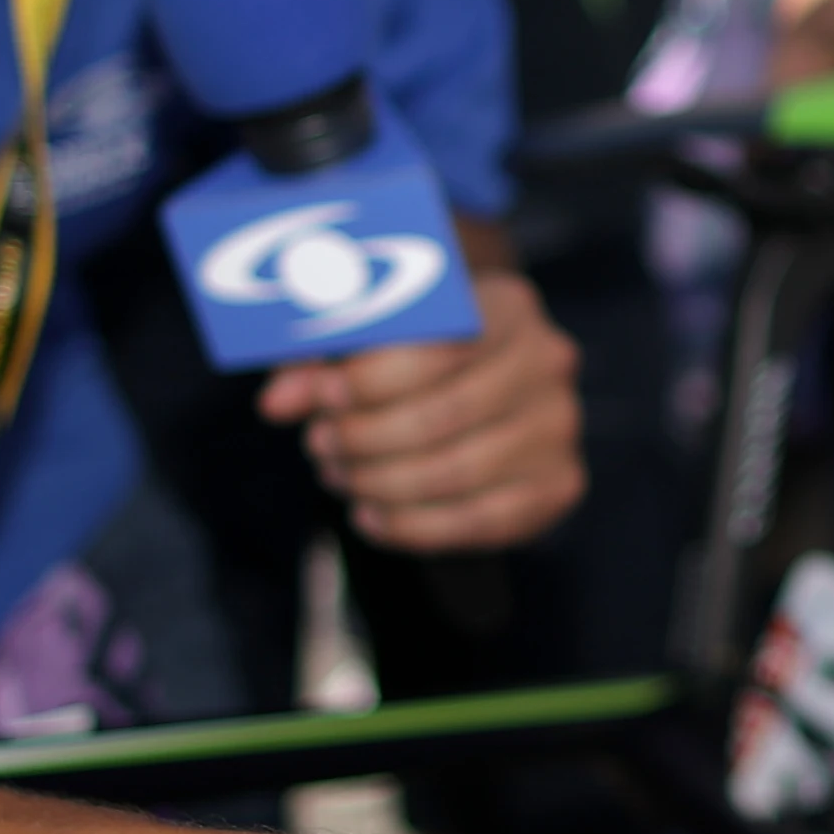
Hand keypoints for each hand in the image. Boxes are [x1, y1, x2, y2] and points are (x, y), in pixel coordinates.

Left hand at [262, 262, 587, 550]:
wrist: (492, 387)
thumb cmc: (420, 356)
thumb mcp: (373, 342)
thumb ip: (323, 363)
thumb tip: (275, 403)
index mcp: (508, 306)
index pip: (439, 347)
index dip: (371, 380)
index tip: (321, 397)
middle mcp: (547, 361)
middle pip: (444, 415)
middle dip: (365, 438)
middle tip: (319, 445)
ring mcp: (558, 427)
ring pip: (455, 472)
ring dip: (380, 483)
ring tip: (338, 476)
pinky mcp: (558, 485)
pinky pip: (476, 522)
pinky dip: (411, 527)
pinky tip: (370, 515)